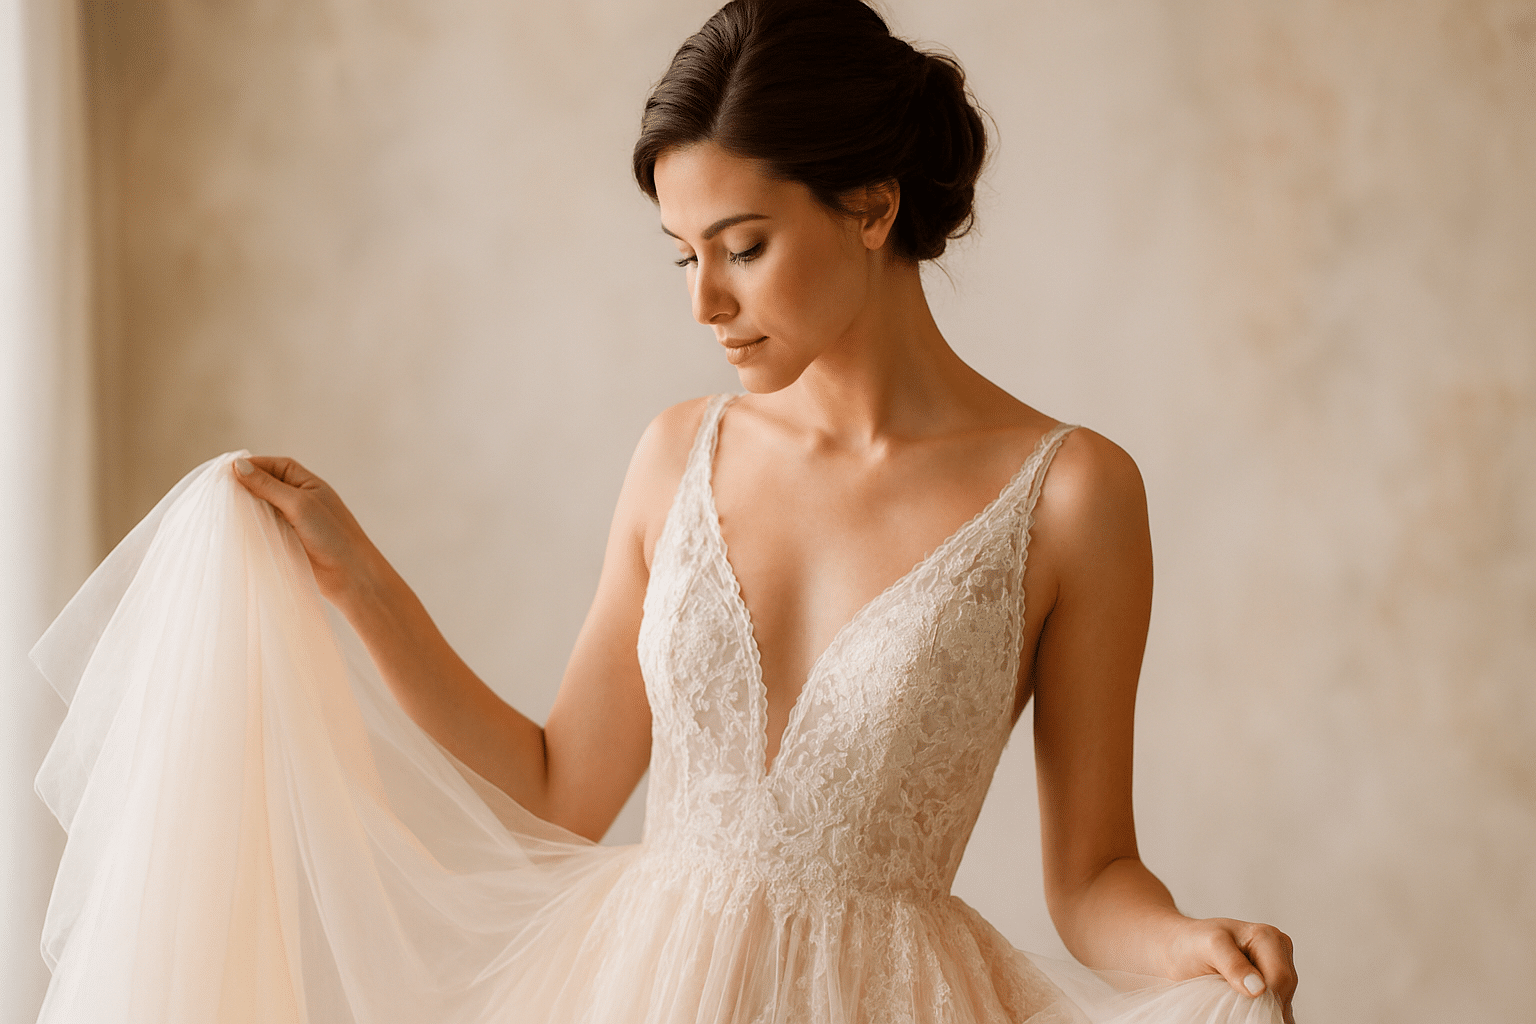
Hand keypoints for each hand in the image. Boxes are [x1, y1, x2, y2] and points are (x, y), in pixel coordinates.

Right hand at [231, 455, 382, 604]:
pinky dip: (250, 525)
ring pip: (261, 507)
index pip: (272, 465)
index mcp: (306, 482)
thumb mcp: (299, 504)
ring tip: (222, 509)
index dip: (250, 466)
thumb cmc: (332, 535)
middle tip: (218, 491)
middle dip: (244, 487)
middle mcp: (298, 498)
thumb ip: (269, 486)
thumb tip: (238, 466)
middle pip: (264, 485)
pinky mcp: (286, 539)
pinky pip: (263, 527)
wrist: (350, 575)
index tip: (224, 471)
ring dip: (245, 507)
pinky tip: (236, 528)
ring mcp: (292, 519)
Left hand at [1167, 916, 1296, 1022]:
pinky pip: (1273, 1005)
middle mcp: (1278, 951)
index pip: (1280, 978)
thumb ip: (1232, 964)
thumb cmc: (1192, 943)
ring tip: (1236, 1010)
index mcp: (1268, 937)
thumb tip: (1259, 988)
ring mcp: (1276, 969)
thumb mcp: (1208, 947)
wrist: (1179, 947)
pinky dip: (1260, 1012)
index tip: (1242, 1011)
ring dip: (1262, 1011)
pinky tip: (1244, 1013)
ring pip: (1281, 1001)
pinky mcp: (1271, 984)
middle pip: (1283, 991)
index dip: (1266, 999)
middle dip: (1264, 1007)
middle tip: (1235, 1012)